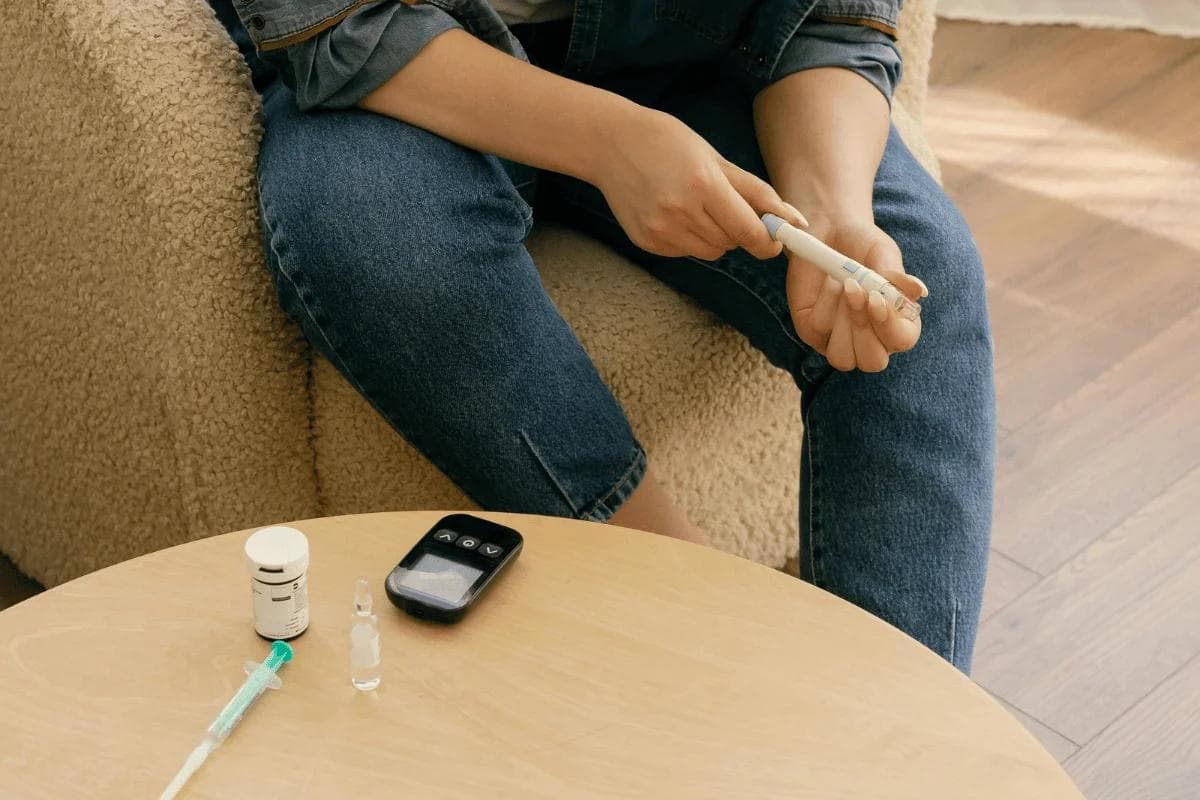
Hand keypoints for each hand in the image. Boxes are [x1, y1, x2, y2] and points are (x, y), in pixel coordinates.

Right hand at [593, 109, 805, 260]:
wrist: (610, 144)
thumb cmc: (667, 143)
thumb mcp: (715, 158)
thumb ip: (756, 192)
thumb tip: (793, 220)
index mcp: (703, 184)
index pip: (749, 231)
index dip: (768, 241)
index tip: (775, 240)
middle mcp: (680, 211)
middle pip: (731, 243)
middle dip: (738, 230)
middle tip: (724, 206)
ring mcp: (660, 229)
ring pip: (710, 252)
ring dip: (715, 236)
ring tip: (695, 206)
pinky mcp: (646, 241)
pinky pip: (685, 252)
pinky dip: (689, 238)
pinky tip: (673, 213)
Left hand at [786, 213, 926, 371]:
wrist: (829, 229)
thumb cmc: (863, 244)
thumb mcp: (884, 256)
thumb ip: (898, 278)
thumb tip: (920, 292)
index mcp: (895, 323)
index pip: (902, 341)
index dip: (890, 326)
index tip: (877, 298)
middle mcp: (868, 337)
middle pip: (873, 361)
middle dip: (865, 329)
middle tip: (859, 290)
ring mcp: (837, 338)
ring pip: (843, 359)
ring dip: (845, 324)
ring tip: (847, 286)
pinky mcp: (811, 330)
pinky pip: (818, 331)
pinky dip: (826, 305)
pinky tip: (831, 282)